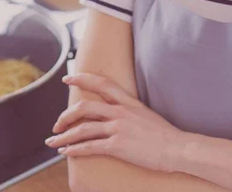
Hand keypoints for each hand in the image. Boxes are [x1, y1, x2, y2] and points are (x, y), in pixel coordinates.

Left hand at [45, 72, 186, 172]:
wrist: (179, 148)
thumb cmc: (166, 135)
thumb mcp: (146, 114)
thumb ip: (129, 111)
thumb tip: (116, 113)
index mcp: (128, 102)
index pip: (100, 83)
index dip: (82, 78)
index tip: (67, 78)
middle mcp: (120, 112)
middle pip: (84, 108)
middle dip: (65, 116)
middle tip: (56, 124)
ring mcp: (118, 128)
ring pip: (82, 129)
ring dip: (64, 136)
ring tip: (53, 142)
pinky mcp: (118, 146)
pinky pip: (89, 147)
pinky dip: (74, 149)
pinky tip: (66, 152)